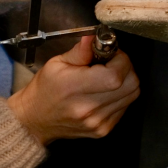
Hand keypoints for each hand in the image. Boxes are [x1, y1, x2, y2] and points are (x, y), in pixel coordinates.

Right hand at [7, 36, 139, 143]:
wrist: (35, 120)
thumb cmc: (44, 89)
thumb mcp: (56, 63)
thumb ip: (80, 51)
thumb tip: (94, 37)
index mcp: (74, 88)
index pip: (115, 75)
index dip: (120, 60)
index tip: (111, 54)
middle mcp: (89, 109)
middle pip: (131, 85)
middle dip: (126, 68)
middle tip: (111, 63)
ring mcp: (98, 122)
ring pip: (132, 95)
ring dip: (125, 81)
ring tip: (107, 76)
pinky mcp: (104, 130)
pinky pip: (125, 106)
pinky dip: (121, 95)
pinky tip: (105, 91)